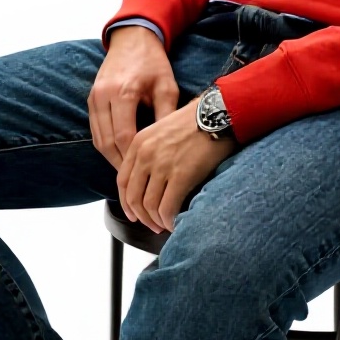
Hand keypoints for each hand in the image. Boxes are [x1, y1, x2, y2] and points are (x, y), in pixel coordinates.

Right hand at [87, 26, 179, 169]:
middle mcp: (103, 96)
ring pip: (98, 139)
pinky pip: (95, 130)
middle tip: (136, 181)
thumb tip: (171, 147)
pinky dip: (105, 145)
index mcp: (123, 93)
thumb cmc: (153, 62)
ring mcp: (93, 98)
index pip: (124, 136)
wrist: (132, 38)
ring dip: (112, 158)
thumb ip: (166, 115)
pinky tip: (119, 155)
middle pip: (107, 142)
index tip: (146, 174)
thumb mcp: (166, 86)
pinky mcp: (90, 99)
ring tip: (128, 173)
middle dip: (121, 164)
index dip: (134, 159)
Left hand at [116, 98, 239, 232]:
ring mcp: (162, 166)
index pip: (122, 180)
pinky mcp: (181, 175)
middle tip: (152, 225)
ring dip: (156, 221)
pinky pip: (168, 208)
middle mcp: (145, 155)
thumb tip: (150, 180)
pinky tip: (176, 223)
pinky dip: (170, 220)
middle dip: (141, 216)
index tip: (134, 214)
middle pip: (133, 197)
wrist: (217, 114)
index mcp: (138, 143)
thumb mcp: (162, 129)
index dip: (126, 202)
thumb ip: (150, 151)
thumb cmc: (195, 121)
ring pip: (149, 206)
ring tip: (166, 225)